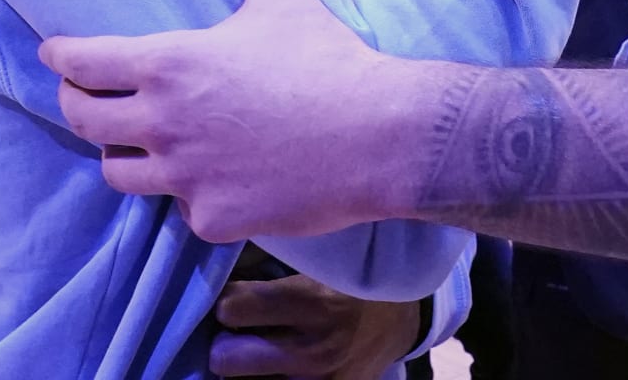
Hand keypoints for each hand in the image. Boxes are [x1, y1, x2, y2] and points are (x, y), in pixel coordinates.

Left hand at [38, 0, 400, 241]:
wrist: (376, 134)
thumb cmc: (326, 60)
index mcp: (171, 64)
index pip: (85, 62)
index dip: (62, 55)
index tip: (54, 53)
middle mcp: (164, 123)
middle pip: (83, 118)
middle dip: (76, 103)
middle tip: (83, 97)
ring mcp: (185, 177)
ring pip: (118, 171)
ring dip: (124, 153)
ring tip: (138, 142)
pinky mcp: (212, 218)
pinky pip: (181, 207)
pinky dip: (190, 192)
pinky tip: (212, 178)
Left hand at [210, 250, 420, 378]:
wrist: (404, 318)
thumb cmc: (355, 278)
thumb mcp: (322, 260)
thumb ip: (275, 262)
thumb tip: (223, 262)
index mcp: (314, 301)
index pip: (232, 308)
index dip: (229, 299)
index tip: (236, 295)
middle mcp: (314, 349)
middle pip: (225, 358)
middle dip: (226, 341)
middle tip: (239, 329)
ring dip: (245, 366)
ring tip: (257, 348)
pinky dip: (266, 379)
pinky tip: (275, 366)